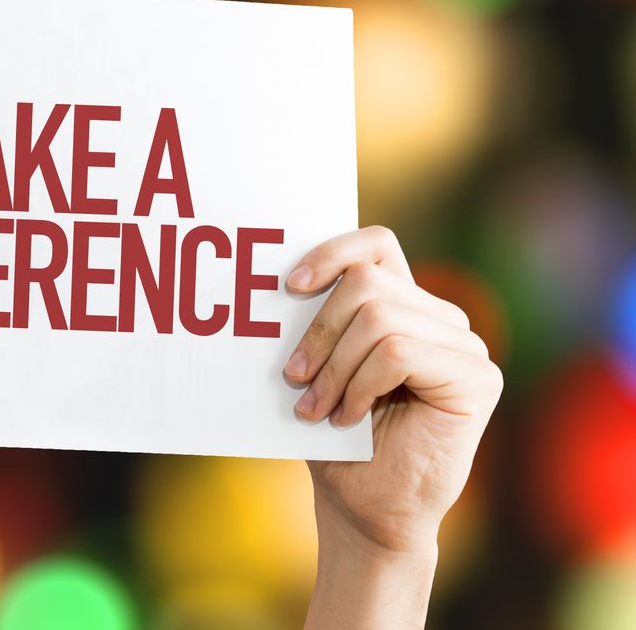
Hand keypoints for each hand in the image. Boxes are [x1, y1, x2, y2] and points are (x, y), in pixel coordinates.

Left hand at [285, 226, 501, 627]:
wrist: (365, 510)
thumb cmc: (334, 440)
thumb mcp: (316, 368)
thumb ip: (315, 321)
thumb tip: (278, 278)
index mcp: (405, 305)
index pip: (375, 245)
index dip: (331, 252)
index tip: (289, 287)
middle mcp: (441, 318)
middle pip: (366, 283)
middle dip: (317, 332)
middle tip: (294, 378)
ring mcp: (465, 346)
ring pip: (379, 319)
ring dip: (334, 368)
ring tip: (318, 407)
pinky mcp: (477, 378)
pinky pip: (399, 353)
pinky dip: (361, 385)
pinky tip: (349, 417)